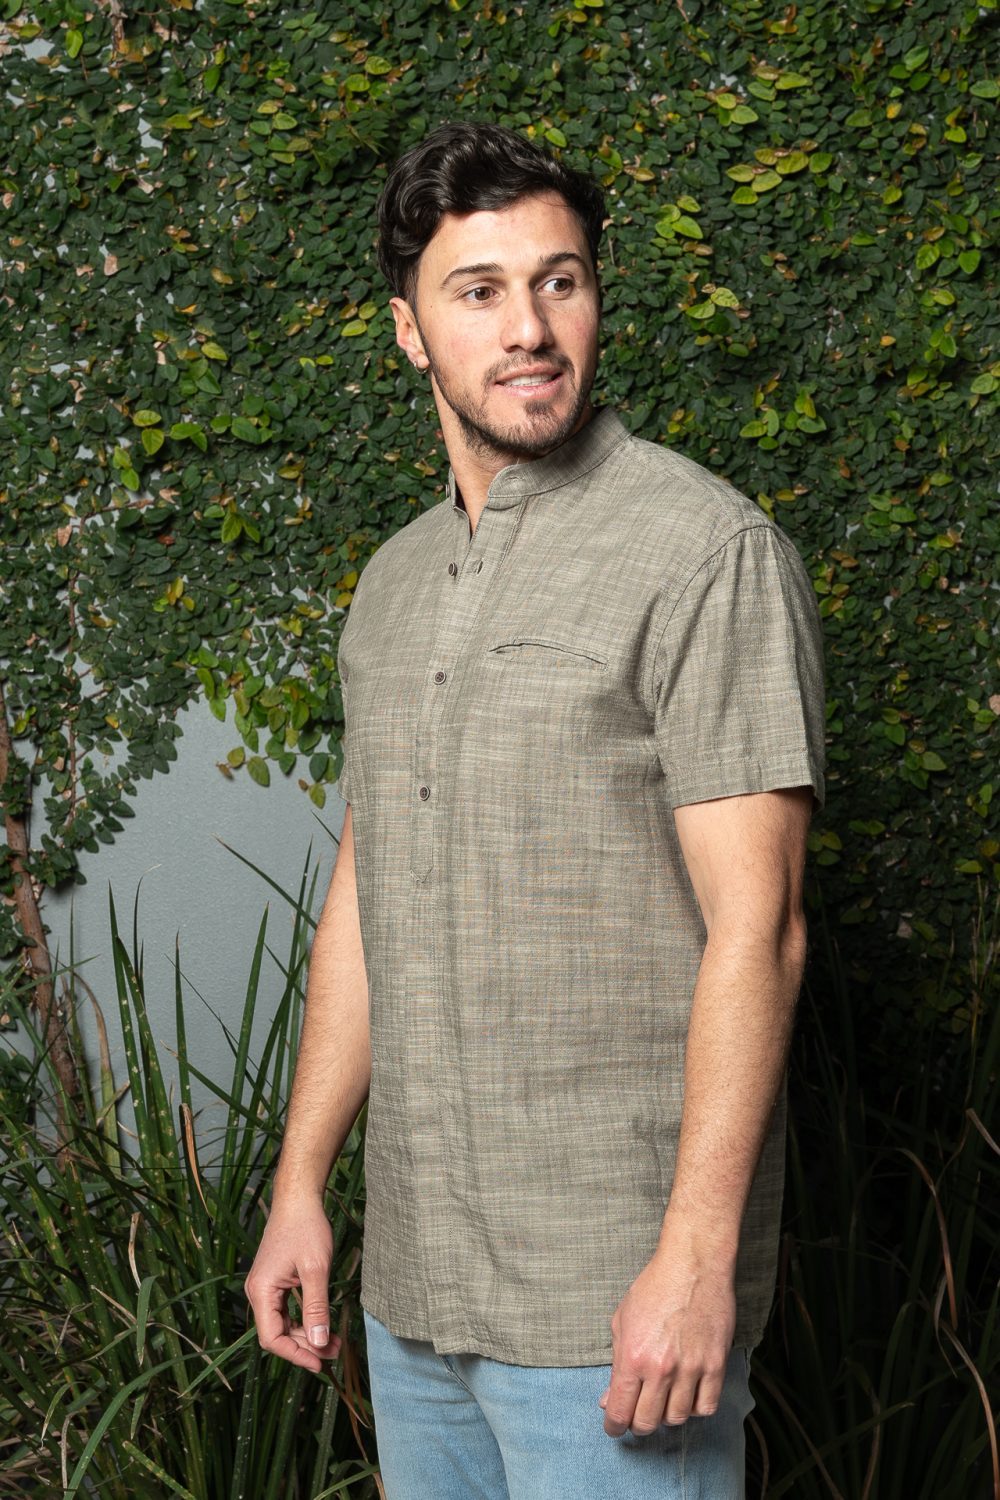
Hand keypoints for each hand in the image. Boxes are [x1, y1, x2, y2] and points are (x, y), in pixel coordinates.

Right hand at [244, 1197, 341, 1372]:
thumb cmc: (305, 1228)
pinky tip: (323, 1325)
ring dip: (307, 1335)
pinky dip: (304, 1320)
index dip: (295, 1355)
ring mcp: (265, 1287)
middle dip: (306, 1346)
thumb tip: (319, 1343)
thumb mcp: (315, 1269)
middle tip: (335, 1351)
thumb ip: (316, 1308)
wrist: (298, 1199)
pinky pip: (286, 1311)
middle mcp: (257, 1292)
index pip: (272, 1338)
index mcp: (261, 1291)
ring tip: (335, 1342)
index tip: (320, 1364)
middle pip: (277, 1334)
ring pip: (283, 1324)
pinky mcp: (274, 1282)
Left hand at [598, 1239, 736, 1436]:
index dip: (613, 1426)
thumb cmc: (654, 1289)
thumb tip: (608, 1399)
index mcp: (633, 1357)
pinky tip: (688, 1395)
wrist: (692, 1265)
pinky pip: (707, 1406)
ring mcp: (690, 1368)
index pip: (619, 1411)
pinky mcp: (716, 1364)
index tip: (614, 1427)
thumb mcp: (622, 1321)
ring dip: (667, 1415)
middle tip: (638, 1415)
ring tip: (663, 1401)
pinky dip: (695, 1408)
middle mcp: (661, 1368)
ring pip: (677, 1418)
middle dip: (638, 1424)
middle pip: (647, 1422)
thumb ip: (615, 1364)